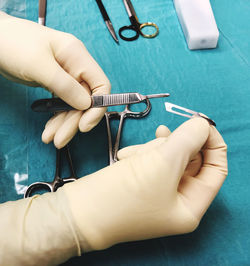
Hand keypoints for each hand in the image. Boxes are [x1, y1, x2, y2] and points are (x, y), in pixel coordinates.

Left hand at [0, 12, 110, 147]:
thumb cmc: (13, 43)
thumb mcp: (38, 64)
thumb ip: (63, 84)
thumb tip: (86, 104)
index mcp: (77, 56)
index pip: (101, 84)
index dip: (98, 106)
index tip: (85, 125)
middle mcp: (75, 67)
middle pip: (86, 99)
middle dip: (74, 121)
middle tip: (60, 139)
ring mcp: (66, 77)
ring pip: (73, 105)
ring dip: (64, 123)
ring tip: (51, 138)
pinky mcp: (56, 84)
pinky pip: (62, 105)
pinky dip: (56, 118)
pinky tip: (50, 128)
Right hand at [0, 118, 226, 264]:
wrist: (79, 210)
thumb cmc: (123, 195)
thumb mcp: (163, 163)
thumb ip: (189, 139)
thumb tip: (203, 124)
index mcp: (190, 206)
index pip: (215, 168)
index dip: (212, 143)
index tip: (200, 122)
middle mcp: (176, 201)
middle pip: (189, 159)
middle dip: (172, 145)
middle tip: (159, 137)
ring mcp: (157, 190)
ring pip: (167, 155)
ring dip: (151, 149)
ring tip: (132, 157)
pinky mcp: (140, 181)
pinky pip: (150, 159)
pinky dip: (139, 154)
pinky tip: (124, 159)